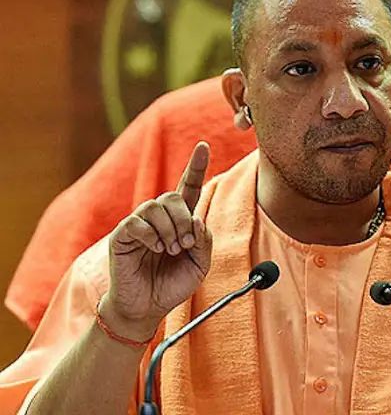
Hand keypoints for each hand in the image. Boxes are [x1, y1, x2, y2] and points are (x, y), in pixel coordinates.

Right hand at [101, 142, 212, 339]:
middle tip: (184, 245)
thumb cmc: (172, 285)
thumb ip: (204, 241)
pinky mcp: (122, 234)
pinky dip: (150, 234)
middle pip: (173, 196)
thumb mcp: (199, 265)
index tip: (204, 146)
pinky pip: (137, 221)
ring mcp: (139, 224)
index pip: (189, 188)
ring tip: (169, 250)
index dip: (196, 167)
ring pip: (156, 206)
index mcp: (180, 221)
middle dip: (184, 219)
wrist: (146, 308)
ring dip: (170, 228)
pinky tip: (154, 248)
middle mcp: (159, 218)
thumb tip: (197, 219)